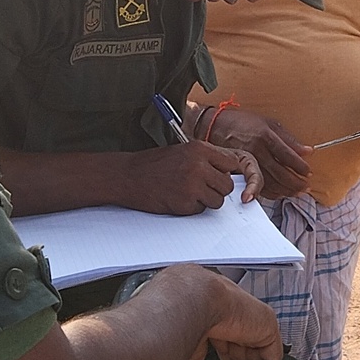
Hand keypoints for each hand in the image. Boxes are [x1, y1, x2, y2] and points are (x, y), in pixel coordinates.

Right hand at [123, 141, 263, 214]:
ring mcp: (192, 185)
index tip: (219, 177)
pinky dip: (191, 208)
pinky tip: (178, 199)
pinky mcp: (184, 202)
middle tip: (203, 189)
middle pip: (227, 185)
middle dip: (218, 190)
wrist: (128, 175)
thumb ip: (205, 158)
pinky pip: (200, 210)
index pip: (231, 163)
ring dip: (207, 201)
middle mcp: (198, 165)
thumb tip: (228, 169)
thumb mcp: (182, 151)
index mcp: (199, 149)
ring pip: (218, 201)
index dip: (226, 172)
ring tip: (189, 194)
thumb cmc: (153, 164)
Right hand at [184, 269, 282, 359]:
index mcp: (222, 316)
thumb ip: (199, 347)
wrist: (193, 298)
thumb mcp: (191, 336)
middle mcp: (240, 317)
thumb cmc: (185, 309)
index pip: (233, 349)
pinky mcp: (268, 325)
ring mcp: (256, 320)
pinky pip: (272, 359)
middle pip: (247, 357)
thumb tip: (197, 357)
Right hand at [205, 107, 311, 199]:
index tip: (307, 172)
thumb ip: (288, 139)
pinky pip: (258, 186)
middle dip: (295, 183)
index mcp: (265, 136)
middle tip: (305, 186)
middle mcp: (257, 150)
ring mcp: (247, 162)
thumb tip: (307, 151)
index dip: (300, 166)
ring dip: (285, 190)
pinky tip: (280, 193)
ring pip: (270, 182)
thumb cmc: (243, 123)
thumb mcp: (268, 123)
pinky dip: (271, 192)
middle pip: (280, 172)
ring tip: (296, 192)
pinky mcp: (239, 171)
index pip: (288, 155)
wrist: (215, 126)